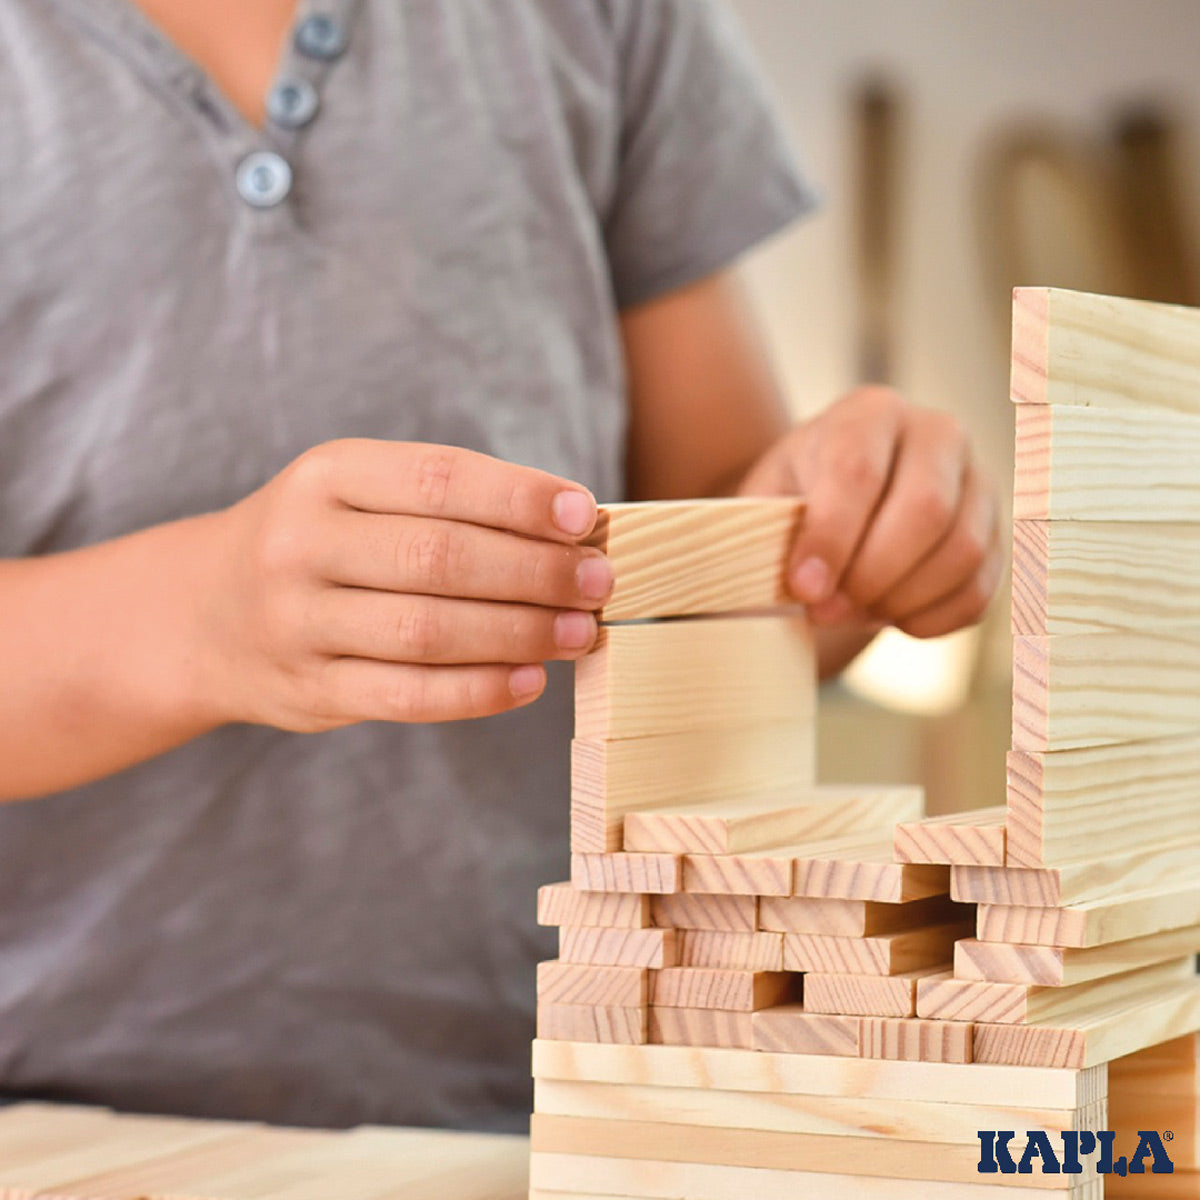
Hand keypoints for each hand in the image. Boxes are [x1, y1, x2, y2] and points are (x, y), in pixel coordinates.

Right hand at [196, 440, 611, 729]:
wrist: (203, 614)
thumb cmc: (320, 542)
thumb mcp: (357, 495)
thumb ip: (449, 505)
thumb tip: (571, 529)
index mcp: (325, 475)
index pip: (438, 478)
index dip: (518, 498)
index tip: (582, 515)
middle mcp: (302, 544)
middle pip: (440, 558)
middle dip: (534, 571)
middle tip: (598, 582)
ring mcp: (298, 623)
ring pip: (428, 632)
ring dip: (520, 634)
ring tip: (581, 632)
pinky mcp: (309, 691)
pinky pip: (409, 696)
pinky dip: (480, 692)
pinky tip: (531, 680)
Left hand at [737, 387, 1002, 638]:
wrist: (839, 507)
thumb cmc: (796, 500)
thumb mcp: (768, 498)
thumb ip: (771, 530)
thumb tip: (802, 583)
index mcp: (871, 413)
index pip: (859, 472)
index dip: (831, 539)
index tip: (804, 589)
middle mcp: (937, 434)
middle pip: (926, 510)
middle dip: (871, 575)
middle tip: (826, 611)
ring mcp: (978, 482)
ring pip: (962, 552)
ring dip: (900, 600)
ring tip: (852, 612)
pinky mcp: (998, 535)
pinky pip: (980, 591)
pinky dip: (931, 619)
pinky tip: (889, 618)